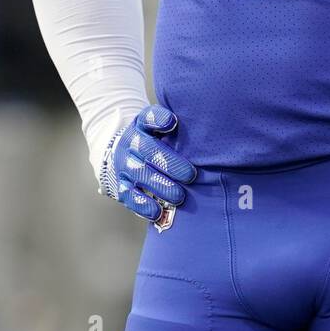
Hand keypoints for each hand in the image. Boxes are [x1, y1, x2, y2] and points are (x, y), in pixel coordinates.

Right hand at [100, 105, 195, 221]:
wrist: (125, 154)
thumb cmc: (155, 141)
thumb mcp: (162, 128)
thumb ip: (180, 129)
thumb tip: (208, 131)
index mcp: (142, 125)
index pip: (148, 118)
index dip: (159, 119)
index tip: (172, 122)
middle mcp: (131, 143)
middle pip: (148, 150)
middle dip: (170, 163)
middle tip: (191, 175)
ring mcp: (124, 165)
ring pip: (140, 174)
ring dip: (160, 186)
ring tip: (179, 196)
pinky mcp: (121, 186)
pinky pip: (130, 196)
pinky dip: (144, 205)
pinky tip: (157, 212)